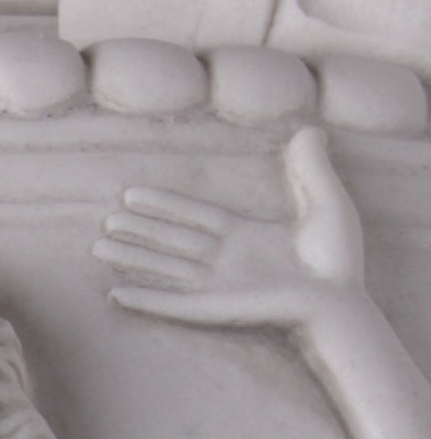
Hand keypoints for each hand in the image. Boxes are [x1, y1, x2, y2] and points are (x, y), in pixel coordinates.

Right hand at [95, 128, 366, 336]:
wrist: (339, 299)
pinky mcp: (213, 309)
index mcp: (244, 234)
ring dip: (131, 259)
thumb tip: (309, 130)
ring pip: (163, 267)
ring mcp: (216, 285)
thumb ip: (312, 168)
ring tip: (100, 249)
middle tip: (105, 224)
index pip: (193, 215)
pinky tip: (116, 294)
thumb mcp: (327, 201)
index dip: (163, 204)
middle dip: (138, 232)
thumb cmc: (337, 257)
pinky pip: (170, 303)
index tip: (132, 194)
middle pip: (170, 241)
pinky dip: (143, 299)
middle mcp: (224, 259)